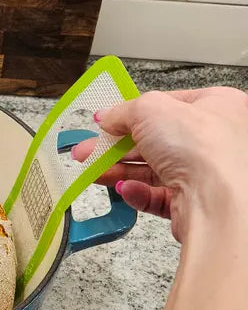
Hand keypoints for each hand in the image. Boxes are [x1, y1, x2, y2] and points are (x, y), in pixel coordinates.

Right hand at [72, 87, 247, 241]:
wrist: (221, 204)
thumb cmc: (202, 149)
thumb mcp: (150, 109)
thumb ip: (123, 111)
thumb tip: (107, 117)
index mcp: (218, 106)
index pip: (169, 104)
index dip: (133, 112)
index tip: (106, 121)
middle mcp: (217, 140)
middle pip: (155, 140)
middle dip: (116, 146)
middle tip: (88, 150)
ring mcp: (207, 174)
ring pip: (153, 170)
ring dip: (119, 170)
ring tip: (93, 172)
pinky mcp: (196, 204)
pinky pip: (160, 196)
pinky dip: (139, 193)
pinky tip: (126, 189)